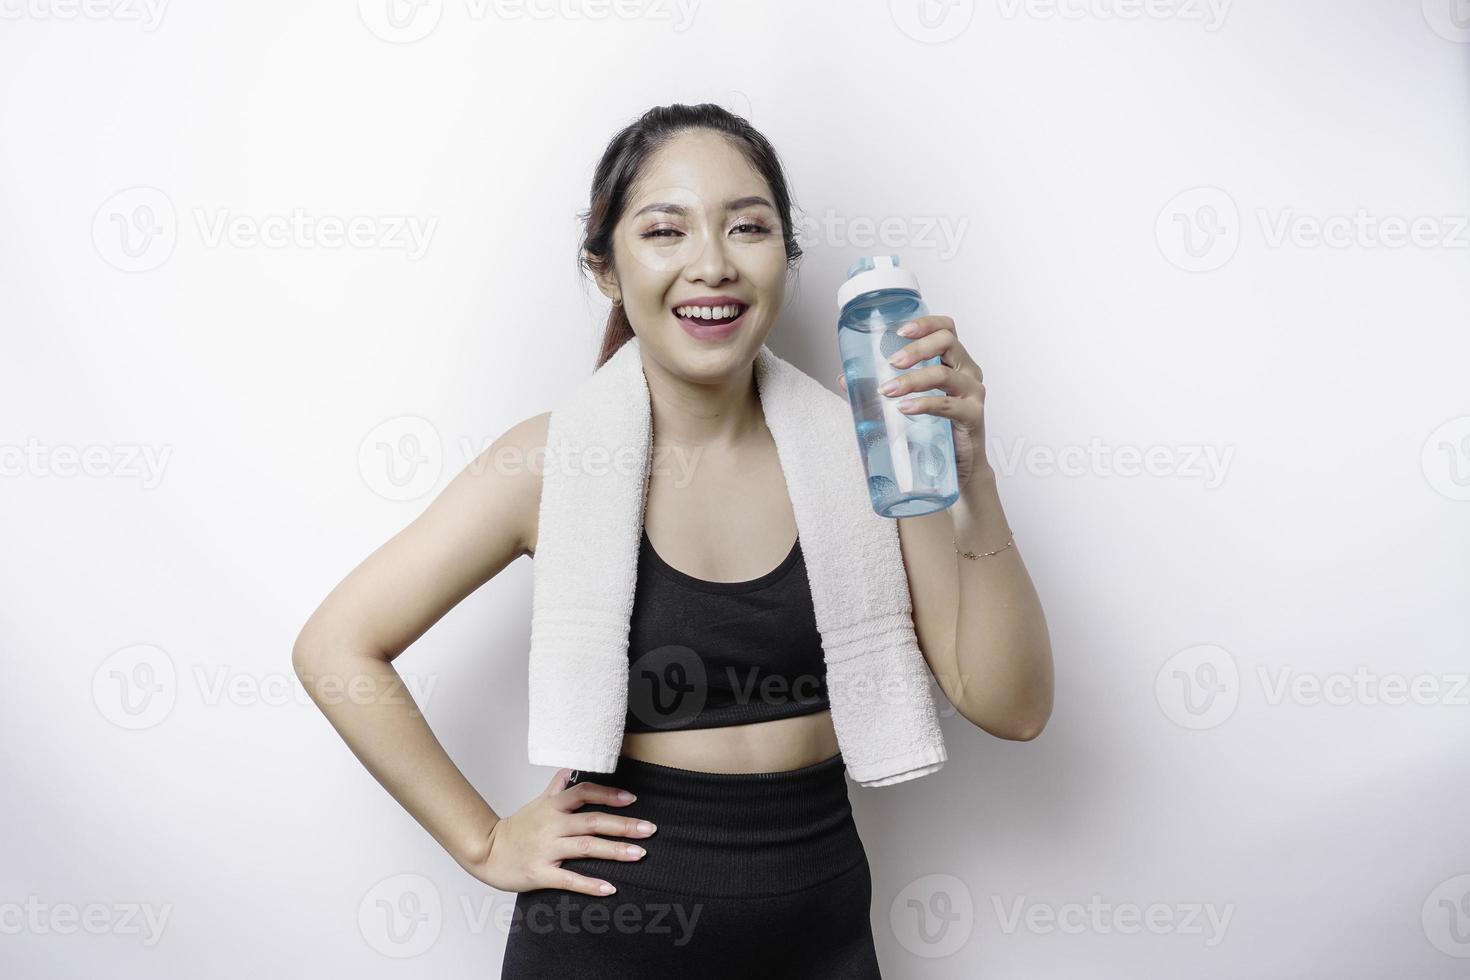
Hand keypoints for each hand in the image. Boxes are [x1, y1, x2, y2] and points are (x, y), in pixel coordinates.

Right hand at [456, 768, 656, 895]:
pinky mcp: (541, 873)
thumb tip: (570, 770)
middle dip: (623, 825)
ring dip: (615, 851)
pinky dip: (590, 884)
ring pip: (586, 847)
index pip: (584, 793)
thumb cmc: (515, 828)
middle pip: (592, 821)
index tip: (631, 799)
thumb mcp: (536, 803)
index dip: (608, 794)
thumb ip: (556, 787)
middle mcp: (552, 825)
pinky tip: (610, 888)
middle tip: (649, 829)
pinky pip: (569, 879)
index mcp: (552, 807)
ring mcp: (547, 850)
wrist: (486, 852)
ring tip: (639, 854)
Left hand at [838, 314, 989, 490]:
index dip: (926, 323)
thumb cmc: (936, 429)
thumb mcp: (909, 401)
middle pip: (947, 342)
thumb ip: (880, 387)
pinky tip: (905, 408)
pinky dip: (924, 404)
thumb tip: (844, 379)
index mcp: (955, 361)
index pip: (947, 328)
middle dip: (916, 349)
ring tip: (888, 391)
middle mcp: (968, 371)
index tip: (901, 331)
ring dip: (912, 379)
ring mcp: (973, 393)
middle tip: (892, 363)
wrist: (959, 467)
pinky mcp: (973, 416)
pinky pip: (948, 404)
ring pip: (944, 373)